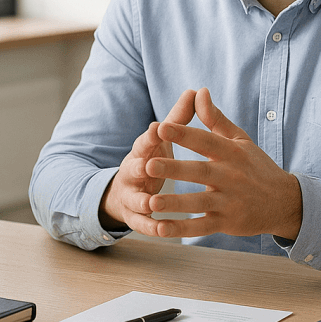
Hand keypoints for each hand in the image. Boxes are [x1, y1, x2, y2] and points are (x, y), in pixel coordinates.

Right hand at [98, 89, 198, 233]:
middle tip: (149, 165)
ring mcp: (132, 195)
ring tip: (152, 203)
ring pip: (136, 198)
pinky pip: (142, 224)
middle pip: (134, 167)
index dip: (151, 135)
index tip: (159, 127)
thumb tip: (196, 91)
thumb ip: (178, 119)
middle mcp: (133, 171)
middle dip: (141, 166)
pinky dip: (151, 227)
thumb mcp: (162, 140)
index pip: (146, 141)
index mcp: (143, 151)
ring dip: (143, 200)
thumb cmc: (151, 159)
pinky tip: (161, 230)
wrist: (125, 192)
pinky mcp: (134, 217)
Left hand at [145, 88, 302, 239]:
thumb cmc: (256, 166)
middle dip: (174, 169)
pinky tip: (161, 228)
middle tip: (149, 164)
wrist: (284, 202)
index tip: (161, 128)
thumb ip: (215, 119)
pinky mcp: (227, 223)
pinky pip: (202, 227)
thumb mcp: (239, 140)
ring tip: (151, 202)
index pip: (205, 141)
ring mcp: (230, 202)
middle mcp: (231, 177)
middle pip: (200, 172)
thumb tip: (199, 91)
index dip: (184, 134)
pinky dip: (182, 229)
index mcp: (232, 153)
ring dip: (176, 204)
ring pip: (199, 203)